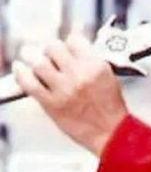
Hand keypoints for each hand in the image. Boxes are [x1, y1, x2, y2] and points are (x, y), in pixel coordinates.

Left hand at [13, 34, 128, 156]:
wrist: (110, 131)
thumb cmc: (110, 106)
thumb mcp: (107, 75)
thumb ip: (90, 60)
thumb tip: (72, 50)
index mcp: (95, 65)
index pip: (73, 40)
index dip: (68, 42)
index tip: (66, 46)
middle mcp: (78, 74)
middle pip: (53, 48)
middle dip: (49, 49)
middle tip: (49, 53)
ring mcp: (63, 89)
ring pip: (39, 63)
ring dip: (34, 58)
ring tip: (32, 57)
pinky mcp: (51, 104)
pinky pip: (30, 84)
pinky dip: (21, 74)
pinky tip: (19, 68)